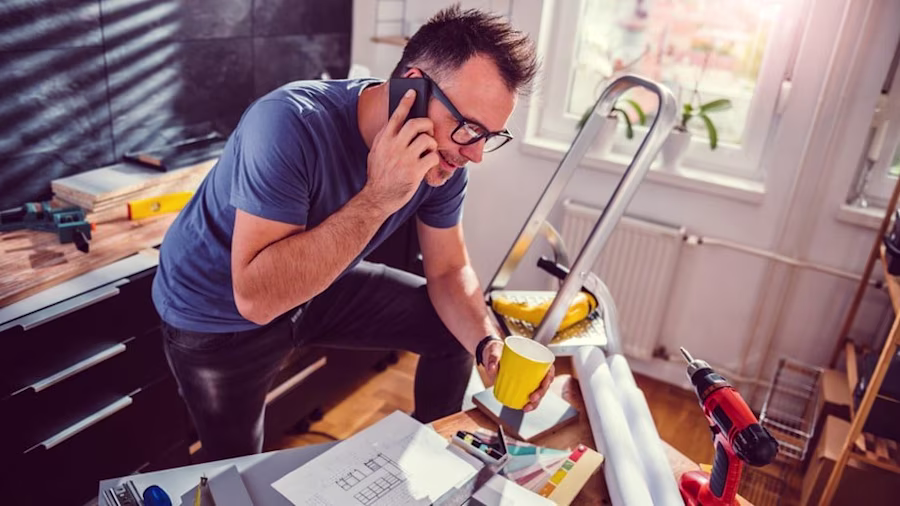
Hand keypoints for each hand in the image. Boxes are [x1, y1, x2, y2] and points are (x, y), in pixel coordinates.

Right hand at [363, 90, 438, 214]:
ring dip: (431, 143)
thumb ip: (386, 138)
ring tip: (428, 150)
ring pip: (426, 139)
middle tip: (428, 129)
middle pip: (415, 124)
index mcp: (384, 140)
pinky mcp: (415, 171)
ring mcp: (404, 158)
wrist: (377, 197)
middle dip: (426, 124)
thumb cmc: (379, 175)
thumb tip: (397, 123)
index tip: (412, 92)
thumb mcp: (376, 152)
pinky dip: (434, 158)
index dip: (405, 102)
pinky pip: (432, 157)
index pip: (396, 116)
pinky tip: (429, 163)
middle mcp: (394, 146)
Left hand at [481, 340, 554, 412]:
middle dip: (541, 394)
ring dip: (535, 402)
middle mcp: (533, 369)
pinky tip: (524, 407)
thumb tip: (492, 368)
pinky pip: (529, 394)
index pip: (548, 368)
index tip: (543, 385)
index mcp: (533, 358)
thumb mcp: (494, 351)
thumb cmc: (495, 349)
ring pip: (538, 392)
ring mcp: (528, 378)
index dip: (549, 378)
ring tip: (526, 407)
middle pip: (544, 383)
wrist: (489, 354)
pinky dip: (528, 403)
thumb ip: (493, 359)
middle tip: (532, 399)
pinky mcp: (521, 384)